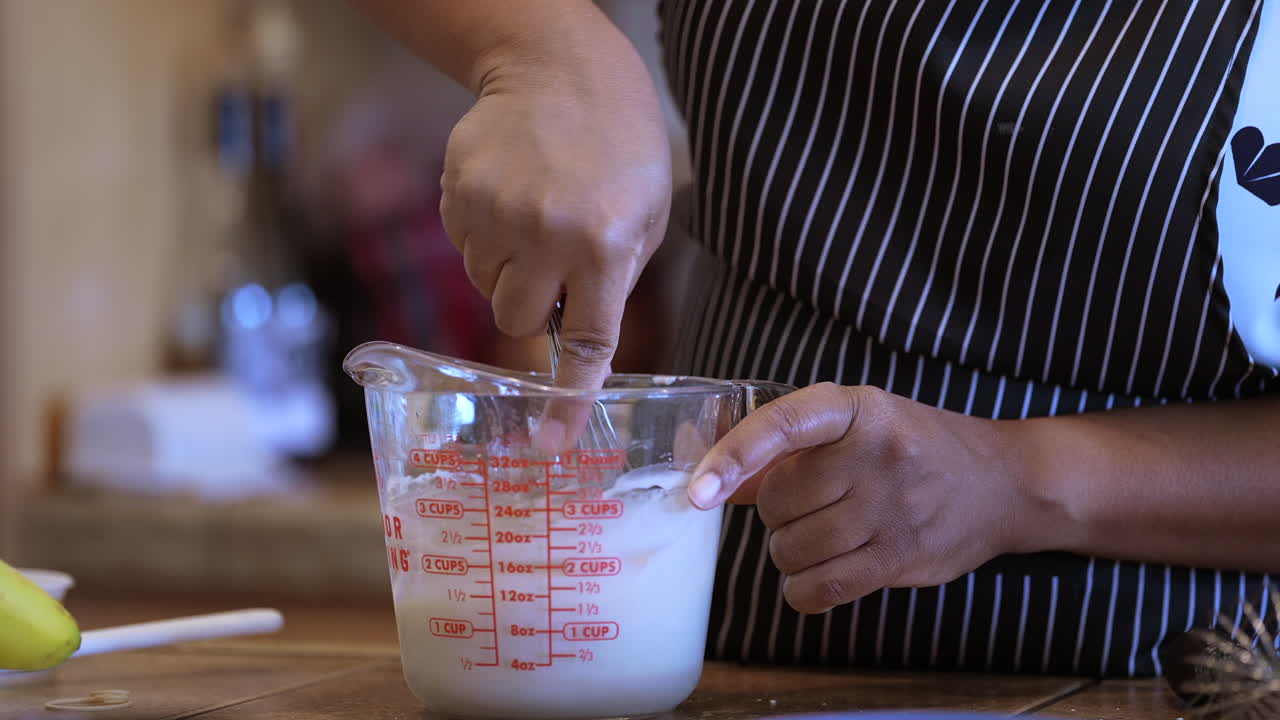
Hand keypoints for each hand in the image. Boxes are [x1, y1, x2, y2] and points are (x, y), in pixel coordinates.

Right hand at [439, 53, 671, 389]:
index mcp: (602, 246)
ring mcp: (494, 212)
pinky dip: (485, 235)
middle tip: (555, 264)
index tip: (551, 441)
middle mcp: (545, 235)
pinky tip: (511, 196)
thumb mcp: (645, 215)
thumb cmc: (620, 146)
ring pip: (486, 284)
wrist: (561, 70)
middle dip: (534, 303)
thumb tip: (579, 342)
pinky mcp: (458, 191)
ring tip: (537, 214)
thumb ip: (615, 280)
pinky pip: (463, 246)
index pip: (586, 343)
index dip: (568, 398)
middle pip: (518, 317)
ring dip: (509, 267)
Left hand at [688, 383, 1031, 613]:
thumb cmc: (910, 448)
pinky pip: (818, 589)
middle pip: (777, 502)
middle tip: (803, 504)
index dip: (734, 457)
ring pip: (791, 549)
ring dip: (787, 550)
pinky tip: (815, 573)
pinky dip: (801, 588)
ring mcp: (891, 510)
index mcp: (857, 409)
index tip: (698, 491)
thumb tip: (707, 475)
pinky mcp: (900, 559)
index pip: (783, 425)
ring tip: (816, 534)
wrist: (1001, 483)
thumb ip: (782, 450)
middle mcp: (875, 455)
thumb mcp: (854, 424)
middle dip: (774, 511)